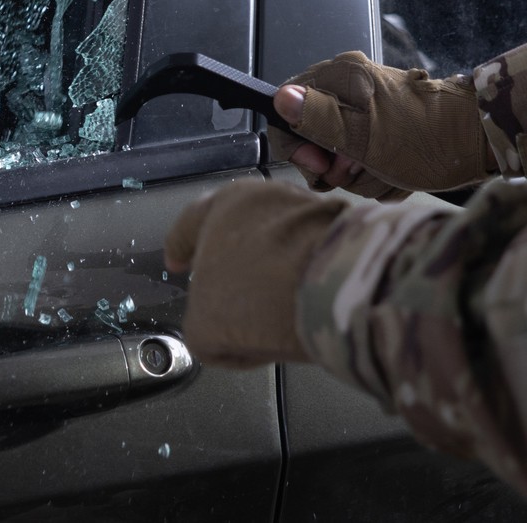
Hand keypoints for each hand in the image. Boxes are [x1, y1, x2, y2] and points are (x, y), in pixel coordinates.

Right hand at [163, 180, 345, 366]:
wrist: (331, 294)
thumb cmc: (256, 300)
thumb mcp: (205, 329)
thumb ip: (205, 326)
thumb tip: (220, 331)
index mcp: (221, 205)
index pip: (189, 225)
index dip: (180, 248)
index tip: (178, 263)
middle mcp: (266, 195)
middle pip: (240, 228)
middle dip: (235, 257)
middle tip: (234, 291)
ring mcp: (312, 209)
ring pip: (282, 238)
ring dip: (276, 264)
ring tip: (278, 303)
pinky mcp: (349, 230)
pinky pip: (316, 253)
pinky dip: (308, 273)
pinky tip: (309, 302)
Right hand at [267, 52, 492, 195]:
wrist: (481, 143)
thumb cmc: (429, 138)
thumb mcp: (365, 137)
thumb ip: (318, 118)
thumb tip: (280, 99)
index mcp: (339, 78)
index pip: (284, 110)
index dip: (296, 146)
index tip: (321, 165)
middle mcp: (349, 86)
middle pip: (311, 138)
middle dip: (337, 165)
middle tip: (363, 167)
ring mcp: (366, 108)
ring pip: (338, 155)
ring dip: (362, 174)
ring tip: (388, 170)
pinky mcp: (381, 127)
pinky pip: (362, 160)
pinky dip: (378, 173)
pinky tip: (397, 171)